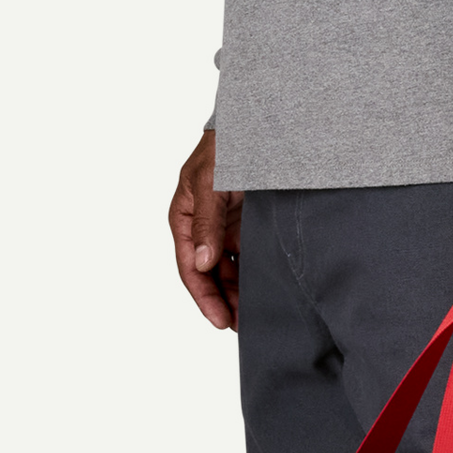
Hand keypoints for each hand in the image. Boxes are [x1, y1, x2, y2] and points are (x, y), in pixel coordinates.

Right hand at [169, 129, 241, 328]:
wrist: (257, 125)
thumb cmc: (227, 145)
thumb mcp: (211, 181)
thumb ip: (206, 221)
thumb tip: (201, 262)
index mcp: (184, 218)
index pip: (189, 268)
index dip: (204, 297)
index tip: (220, 321)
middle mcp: (203, 229)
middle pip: (210, 276)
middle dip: (224, 302)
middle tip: (242, 327)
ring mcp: (226, 229)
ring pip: (230, 272)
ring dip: (239, 294)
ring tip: (255, 317)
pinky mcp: (248, 228)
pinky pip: (249, 260)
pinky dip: (255, 278)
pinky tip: (267, 293)